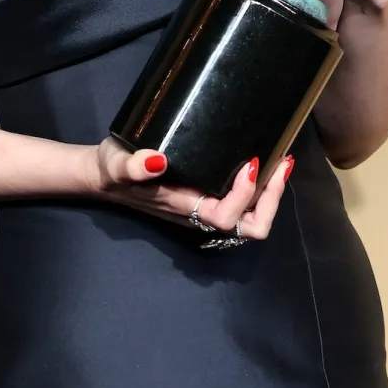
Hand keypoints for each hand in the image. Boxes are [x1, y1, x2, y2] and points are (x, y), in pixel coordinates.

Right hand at [84, 139, 295, 242]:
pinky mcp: (207, 198)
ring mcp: (205, 209)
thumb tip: (156, 160)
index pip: (225, 215)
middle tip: (282, 165)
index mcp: (183, 207)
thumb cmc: (112, 170)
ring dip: (270, 195)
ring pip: (250, 218)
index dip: (245, 195)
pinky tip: (264, 163)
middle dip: (271, 201)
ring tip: (282, 162)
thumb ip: (132, 165)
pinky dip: (261, 189)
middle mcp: (199, 214)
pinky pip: (243, 205)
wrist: (106, 177)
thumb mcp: (116, 163)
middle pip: (249, 227)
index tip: (251, 162)